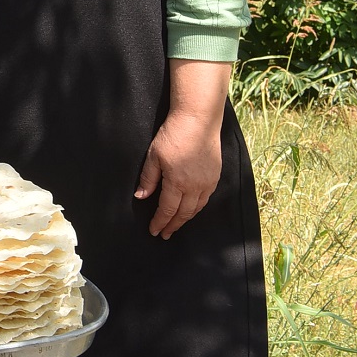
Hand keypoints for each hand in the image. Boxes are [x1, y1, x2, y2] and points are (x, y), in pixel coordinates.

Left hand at [136, 111, 222, 237]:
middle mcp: (195, 187)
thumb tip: (141, 197)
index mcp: (178, 183)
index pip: (167, 210)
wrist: (198, 121)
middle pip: (184, 213)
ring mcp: (208, 182)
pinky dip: (197, 208)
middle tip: (165, 234)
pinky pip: (206, 199)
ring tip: (176, 225)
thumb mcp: (153, 156)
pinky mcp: (215, 176)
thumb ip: (148, 179)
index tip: (154, 231)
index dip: (160, 222)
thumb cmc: (173, 135)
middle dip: (173, 226)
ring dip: (186, 219)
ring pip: (197, 208)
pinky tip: (191, 209)